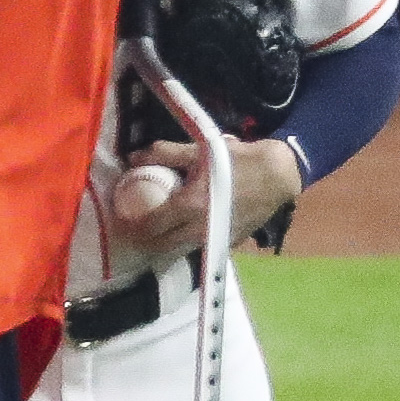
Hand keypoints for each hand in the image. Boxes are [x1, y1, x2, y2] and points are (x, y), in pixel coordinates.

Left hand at [112, 135, 302, 251]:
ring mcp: (215, 241)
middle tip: (133, 228)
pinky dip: (185, 242)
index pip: (150, 226)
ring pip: (179, 249)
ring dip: (164, 243)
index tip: (121, 220)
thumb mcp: (200, 151)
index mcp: (189, 206)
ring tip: (154, 231)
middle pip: (161, 246)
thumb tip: (132, 157)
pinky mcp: (228, 244)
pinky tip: (182, 230)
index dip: (132, 225)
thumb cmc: (238, 161)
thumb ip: (164, 154)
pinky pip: (198, 247)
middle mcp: (199, 230)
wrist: (278, 176)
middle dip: (144, 240)